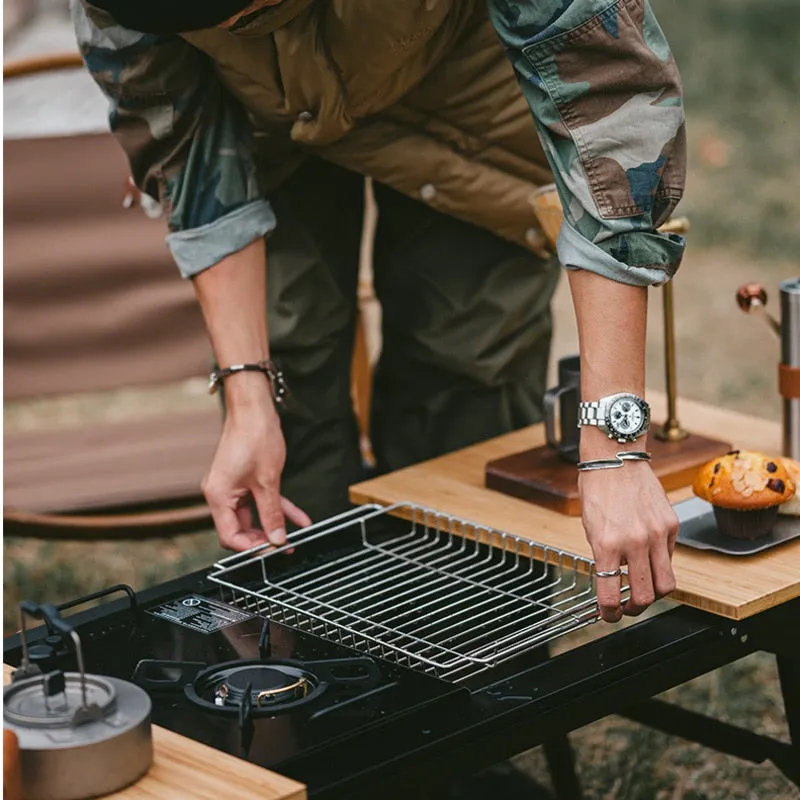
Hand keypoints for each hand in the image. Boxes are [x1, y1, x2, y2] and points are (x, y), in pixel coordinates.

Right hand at [202, 380, 310, 550]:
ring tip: (294, 536)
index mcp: (218, 496)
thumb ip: (272, 513)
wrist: (254, 408)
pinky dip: (278, 508)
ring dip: (273, 524)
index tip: (273, 550)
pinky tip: (299, 518)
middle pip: (240, 528)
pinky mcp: (244, 478)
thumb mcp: (268, 481)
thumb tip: (277, 538)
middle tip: (284, 546)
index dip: (252, 547)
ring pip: (253, 515)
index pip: (230, 536)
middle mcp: (220, 493)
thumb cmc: (255, 436)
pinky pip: (260, 500)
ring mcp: (232, 485)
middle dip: (263, 539)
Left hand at [579, 461, 678, 621]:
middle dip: (635, 609)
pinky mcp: (671, 525)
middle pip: (645, 596)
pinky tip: (648, 556)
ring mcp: (657, 534)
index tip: (608, 615)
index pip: (610, 594)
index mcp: (607, 544)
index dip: (609, 613)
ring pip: (666, 584)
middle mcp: (634, 542)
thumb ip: (603, 555)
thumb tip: (612, 580)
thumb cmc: (597, 489)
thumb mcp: (590, 527)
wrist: (615, 458)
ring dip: (654, 593)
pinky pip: (670, 557)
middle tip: (628, 607)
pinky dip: (660, 563)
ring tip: (643, 590)